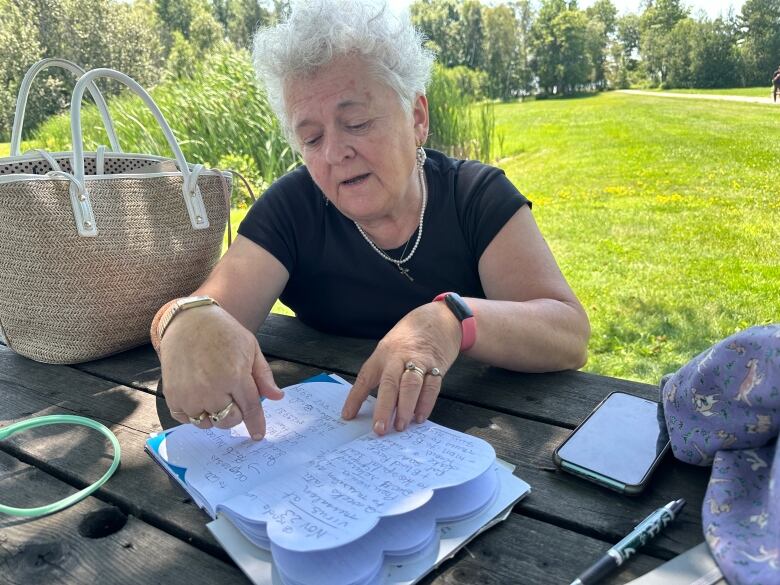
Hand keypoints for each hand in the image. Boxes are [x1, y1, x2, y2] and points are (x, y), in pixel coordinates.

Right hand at [159, 304, 283, 439]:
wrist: (189, 320)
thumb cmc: (224, 333)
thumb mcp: (251, 348)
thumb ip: (263, 376)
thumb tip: (277, 398)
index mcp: (235, 375)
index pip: (250, 409)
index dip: (256, 424)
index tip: (258, 435)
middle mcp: (211, 388)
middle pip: (229, 420)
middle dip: (235, 414)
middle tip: (232, 397)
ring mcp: (189, 394)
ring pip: (207, 424)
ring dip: (214, 415)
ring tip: (214, 394)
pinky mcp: (172, 395)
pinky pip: (186, 420)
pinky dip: (194, 414)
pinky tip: (198, 398)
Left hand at [342, 302, 460, 434]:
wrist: (438, 318)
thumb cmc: (409, 338)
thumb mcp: (388, 348)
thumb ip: (379, 372)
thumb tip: (365, 403)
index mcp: (383, 353)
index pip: (365, 377)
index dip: (355, 397)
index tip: (348, 416)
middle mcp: (399, 356)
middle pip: (390, 382)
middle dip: (384, 407)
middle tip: (380, 429)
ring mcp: (419, 360)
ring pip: (411, 384)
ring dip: (406, 407)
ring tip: (401, 426)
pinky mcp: (437, 365)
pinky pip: (432, 386)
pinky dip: (426, 403)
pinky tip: (419, 417)